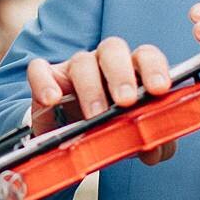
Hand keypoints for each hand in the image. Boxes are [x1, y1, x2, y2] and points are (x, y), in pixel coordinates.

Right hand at [25, 37, 178, 164]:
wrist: (72, 143)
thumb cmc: (110, 130)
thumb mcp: (134, 139)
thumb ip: (152, 143)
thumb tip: (157, 149)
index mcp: (132, 70)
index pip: (146, 56)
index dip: (155, 68)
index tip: (159, 90)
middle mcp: (104, 63)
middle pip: (113, 49)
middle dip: (121, 74)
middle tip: (126, 101)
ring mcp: (73, 69)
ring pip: (81, 61)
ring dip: (90, 87)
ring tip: (95, 115)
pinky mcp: (46, 79)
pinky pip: (40, 70)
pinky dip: (45, 83)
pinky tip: (52, 100)